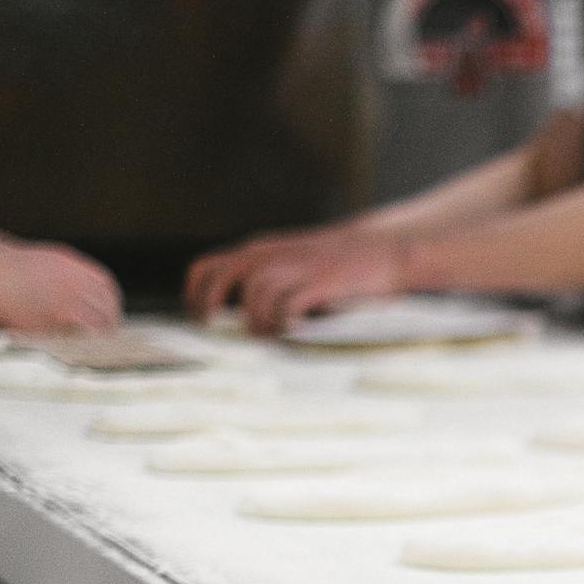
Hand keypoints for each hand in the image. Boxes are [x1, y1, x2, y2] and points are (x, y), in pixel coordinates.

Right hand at [0, 240, 121, 344]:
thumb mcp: (28, 258)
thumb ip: (46, 269)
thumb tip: (49, 278)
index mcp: (68, 262)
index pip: (105, 283)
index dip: (110, 301)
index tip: (109, 312)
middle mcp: (75, 278)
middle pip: (108, 303)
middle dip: (111, 320)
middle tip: (109, 335)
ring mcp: (71, 298)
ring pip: (101, 320)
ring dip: (103, 334)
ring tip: (101, 347)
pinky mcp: (63, 317)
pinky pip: (87, 333)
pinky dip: (91, 343)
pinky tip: (89, 351)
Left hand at [184, 225, 358, 321]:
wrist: (388, 248)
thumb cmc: (341, 264)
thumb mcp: (296, 264)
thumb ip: (270, 282)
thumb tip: (242, 320)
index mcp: (262, 251)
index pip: (209, 267)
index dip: (195, 294)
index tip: (199, 319)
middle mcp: (273, 255)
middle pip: (222, 276)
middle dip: (210, 305)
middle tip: (215, 331)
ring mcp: (297, 267)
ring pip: (254, 294)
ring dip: (256, 321)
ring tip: (269, 334)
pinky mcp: (321, 281)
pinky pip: (287, 305)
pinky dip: (283, 322)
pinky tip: (293, 331)